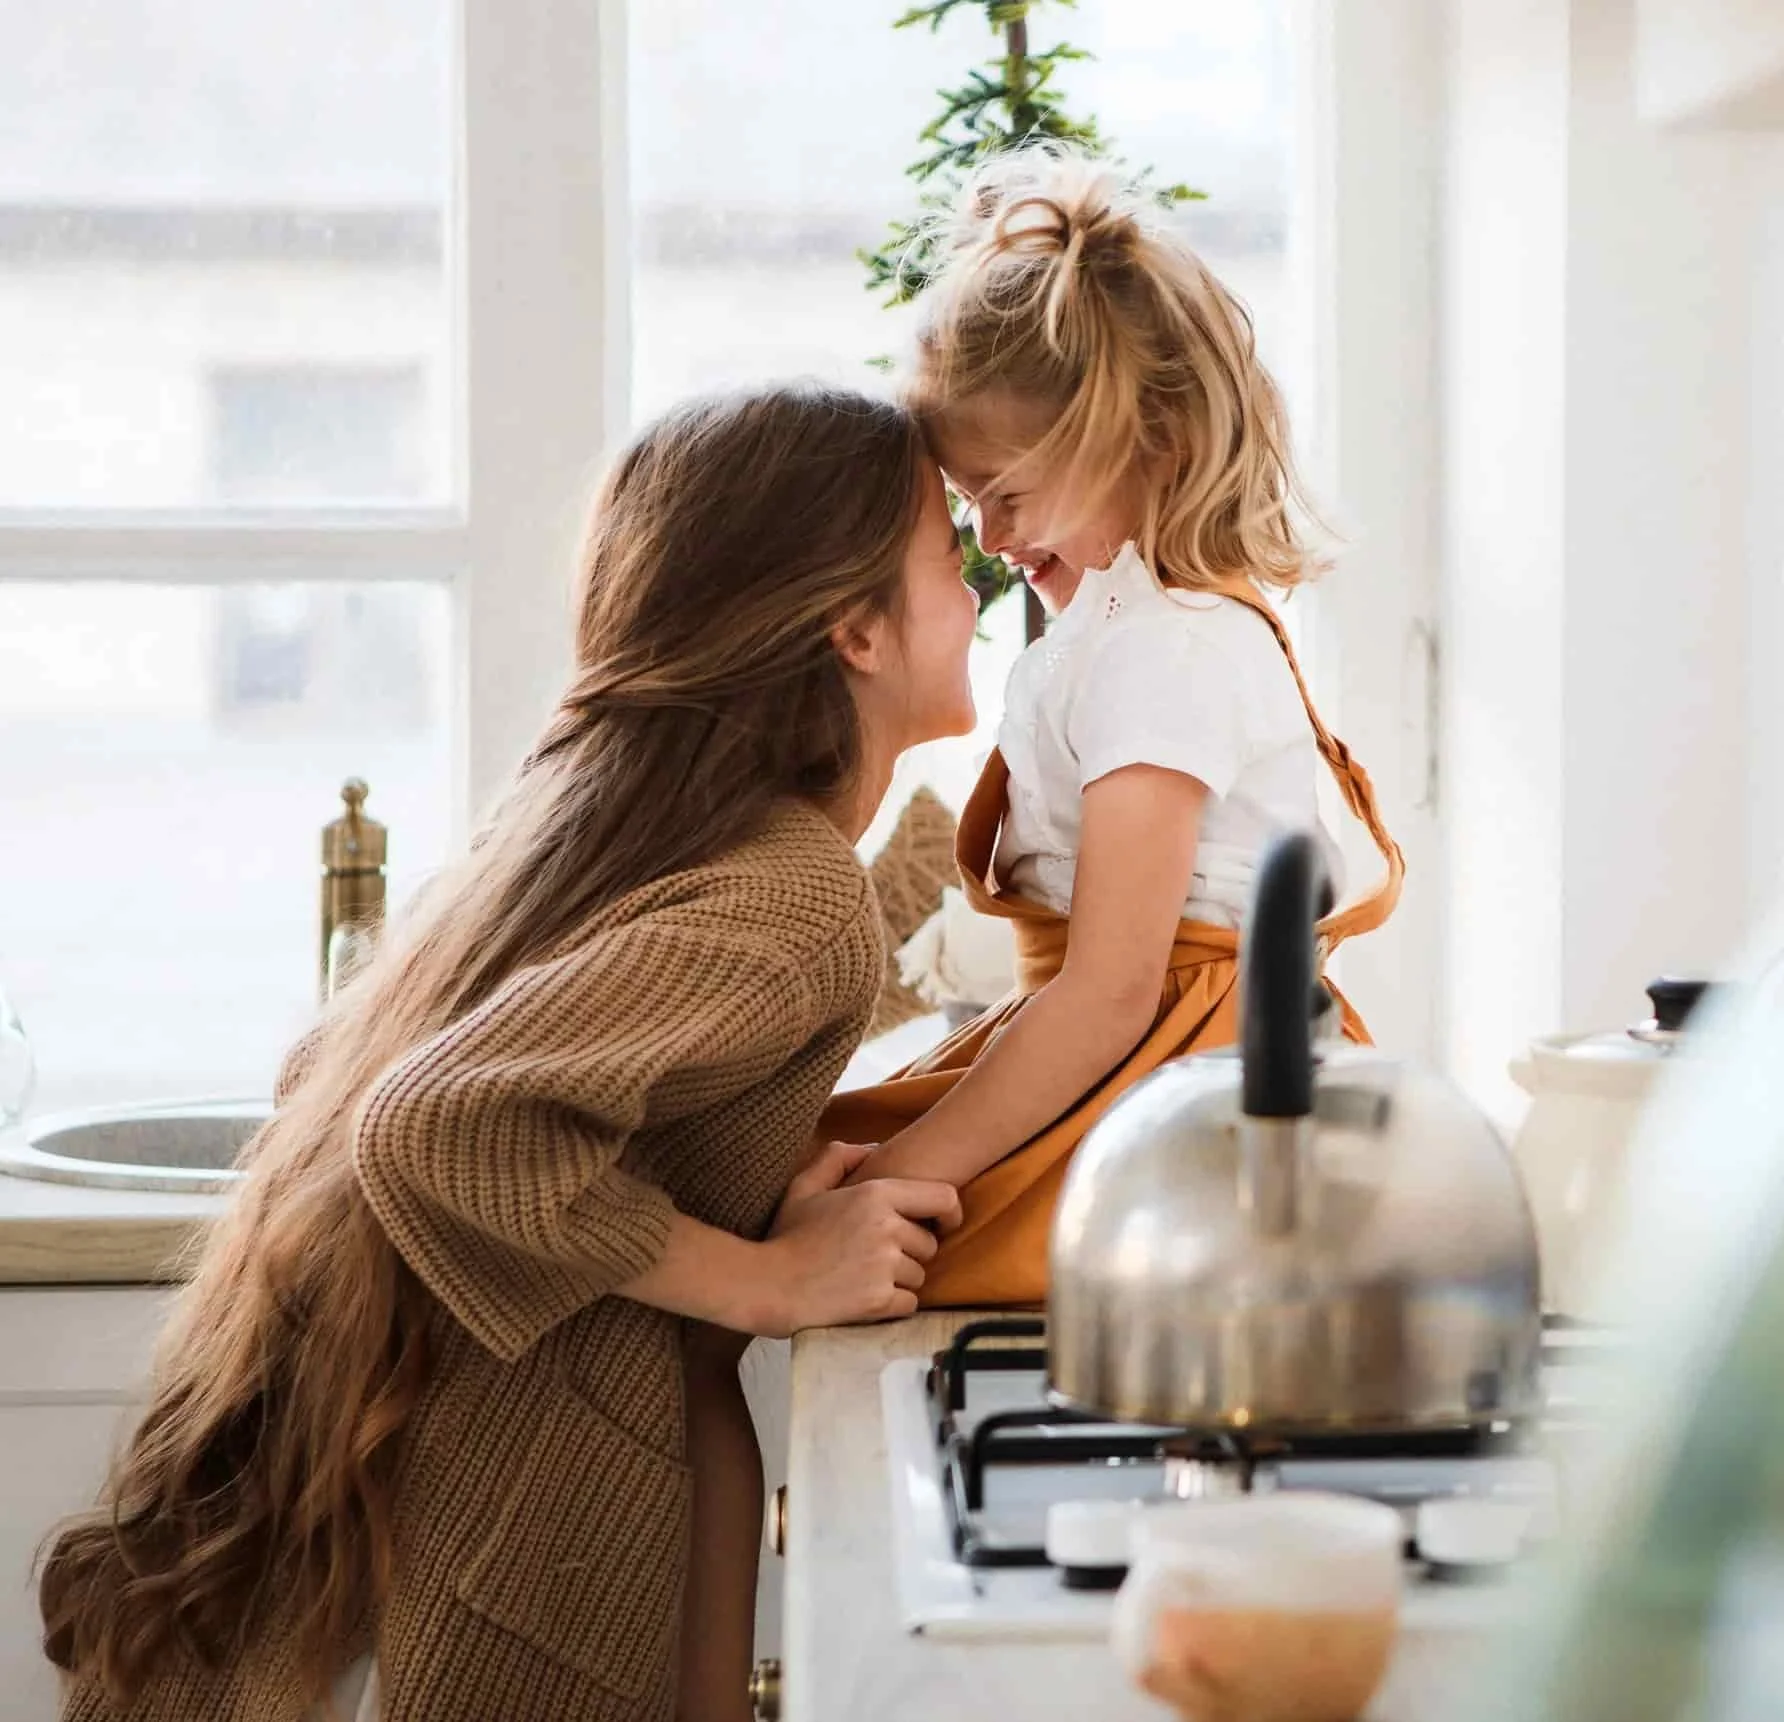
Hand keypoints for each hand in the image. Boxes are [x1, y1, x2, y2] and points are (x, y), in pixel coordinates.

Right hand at [759, 1141, 962, 1335]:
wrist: (768, 1285)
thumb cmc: (786, 1236)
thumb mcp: (805, 1186)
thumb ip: (838, 1158)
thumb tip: (872, 1149)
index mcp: (875, 1195)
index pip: (944, 1197)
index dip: (949, 1212)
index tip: (941, 1223)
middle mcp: (887, 1228)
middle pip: (929, 1243)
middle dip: (909, 1252)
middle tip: (876, 1256)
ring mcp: (885, 1266)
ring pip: (919, 1275)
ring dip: (900, 1279)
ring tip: (865, 1277)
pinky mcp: (880, 1301)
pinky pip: (909, 1303)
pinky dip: (893, 1304)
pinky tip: (866, 1298)